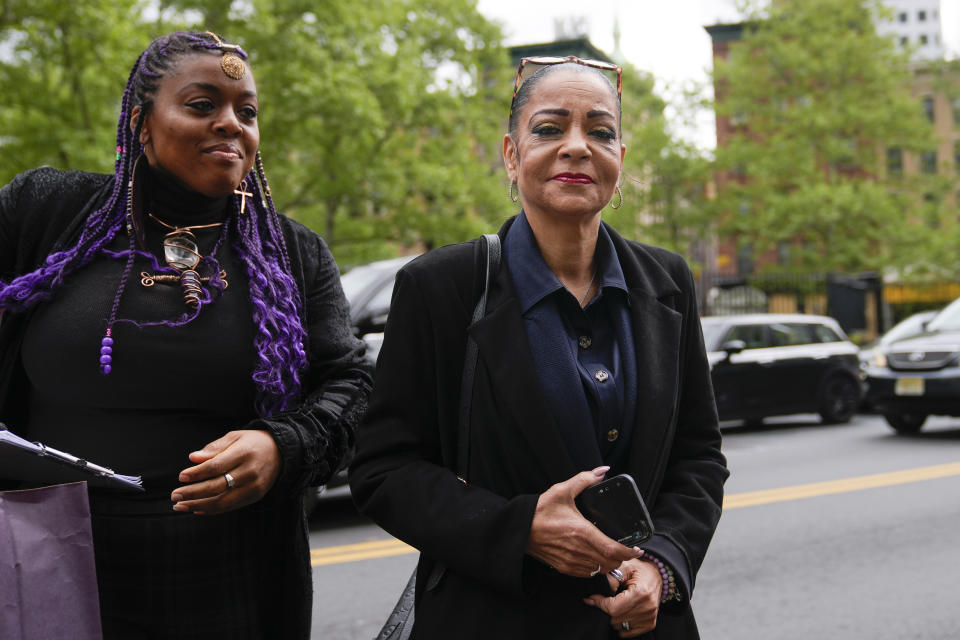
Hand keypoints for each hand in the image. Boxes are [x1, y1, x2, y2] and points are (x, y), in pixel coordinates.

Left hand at [171, 430, 279, 514]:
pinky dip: (212, 510)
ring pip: (222, 501)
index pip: (216, 466)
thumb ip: (214, 448)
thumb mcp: (235, 437)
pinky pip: (230, 507)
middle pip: (217, 486)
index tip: (181, 477)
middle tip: (174, 495)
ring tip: (180, 506)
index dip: (197, 473)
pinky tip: (197, 509)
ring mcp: (254, 487)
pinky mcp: (256, 496)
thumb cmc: (253, 442)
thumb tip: (192, 458)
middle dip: (192, 493)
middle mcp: (250, 472)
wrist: (282, 452)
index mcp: (244, 453)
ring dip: (198, 505)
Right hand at [525, 467, 639, 577]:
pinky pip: (588, 573)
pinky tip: (595, 558)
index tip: (637, 548)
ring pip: (601, 570)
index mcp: (582, 532)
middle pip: (611, 563)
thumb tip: (602, 470)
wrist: (521, 528)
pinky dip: (596, 568)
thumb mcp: (562, 490)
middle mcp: (579, 550)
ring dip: (609, 564)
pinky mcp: (564, 568)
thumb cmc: (541, 511)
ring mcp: (572, 562)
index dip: (629, 552)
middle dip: (622, 557)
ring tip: (611, 553)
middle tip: (625, 548)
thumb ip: (584, 479)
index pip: (614, 550)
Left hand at [583, 556, 661, 636]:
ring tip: (616, 603)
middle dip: (606, 609)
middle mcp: (647, 608)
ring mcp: (649, 617)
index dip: (600, 603)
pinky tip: (622, 612)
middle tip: (605, 598)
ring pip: (619, 626)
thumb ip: (611, 577)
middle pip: (615, 619)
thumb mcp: (625, 566)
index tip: (592, 598)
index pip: (613, 608)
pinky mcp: (650, 624)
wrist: (657, 575)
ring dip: (613, 616)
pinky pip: (628, 632)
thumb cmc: (639, 570)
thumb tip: (599, 592)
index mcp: (640, 593)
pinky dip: (621, 624)